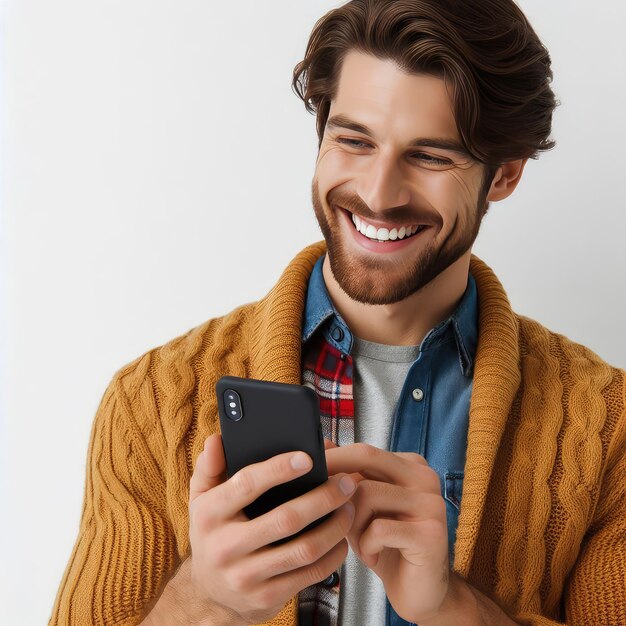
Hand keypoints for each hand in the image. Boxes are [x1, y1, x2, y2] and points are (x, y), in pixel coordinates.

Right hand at [186, 433, 356, 624]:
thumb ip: (210, 466)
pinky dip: (332, 554)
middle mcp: (225, 547)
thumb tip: (217, 440)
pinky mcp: (266, 598)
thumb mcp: (201, 498)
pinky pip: (309, 574)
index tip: (307, 458)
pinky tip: (341, 538)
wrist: (209, 594)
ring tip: (350, 507)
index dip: (279, 469)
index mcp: (208, 514)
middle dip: (323, 497)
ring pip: (303, 549)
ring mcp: (246, 576)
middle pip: (286, 519)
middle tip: (345, 482)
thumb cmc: (213, 533)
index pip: (247, 485)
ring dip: (334, 526)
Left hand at [324, 439, 449, 623]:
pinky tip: (372, 558)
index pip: (365, 451)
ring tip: (358, 542)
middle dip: (334, 477)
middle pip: (367, 458)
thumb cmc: (388, 547)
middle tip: (316, 500)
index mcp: (411, 466)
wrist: (421, 592)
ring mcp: (431, 503)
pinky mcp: (431, 533)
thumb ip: (349, 477)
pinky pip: (379, 529)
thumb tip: (322, 446)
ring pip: (367, 493)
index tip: (308, 470)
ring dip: (351, 523)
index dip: (334, 459)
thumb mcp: (364, 508)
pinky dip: (366, 546)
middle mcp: (425, 477)